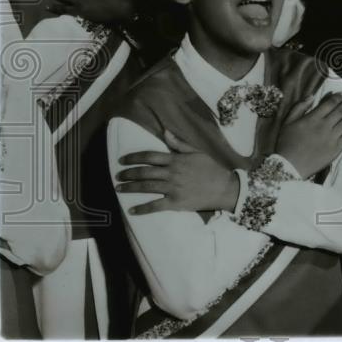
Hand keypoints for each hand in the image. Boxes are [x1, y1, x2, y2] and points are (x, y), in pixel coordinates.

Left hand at [116, 130, 237, 213]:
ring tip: (119, 188)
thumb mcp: (197, 151)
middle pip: (144, 172)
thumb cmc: (211, 168)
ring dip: (130, 188)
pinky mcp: (175, 202)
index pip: (150, 156)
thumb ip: (179, 143)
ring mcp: (173, 188)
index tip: (122, 160)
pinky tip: (131, 210)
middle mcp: (172, 173)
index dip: (134, 158)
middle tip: (117, 176)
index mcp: (176, 160)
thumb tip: (165, 132)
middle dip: (128, 173)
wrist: (224, 187)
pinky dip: (142, 208)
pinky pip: (155, 206)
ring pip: (146, 188)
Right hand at [275, 91, 341, 177]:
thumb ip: (299, 107)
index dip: (338, 97)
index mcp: (313, 118)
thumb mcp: (288, 121)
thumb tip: (311, 96)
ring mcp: (332, 138)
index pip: (330, 103)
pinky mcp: (336, 149)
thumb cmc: (286, 143)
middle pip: (340, 111)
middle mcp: (325, 126)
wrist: (290, 166)